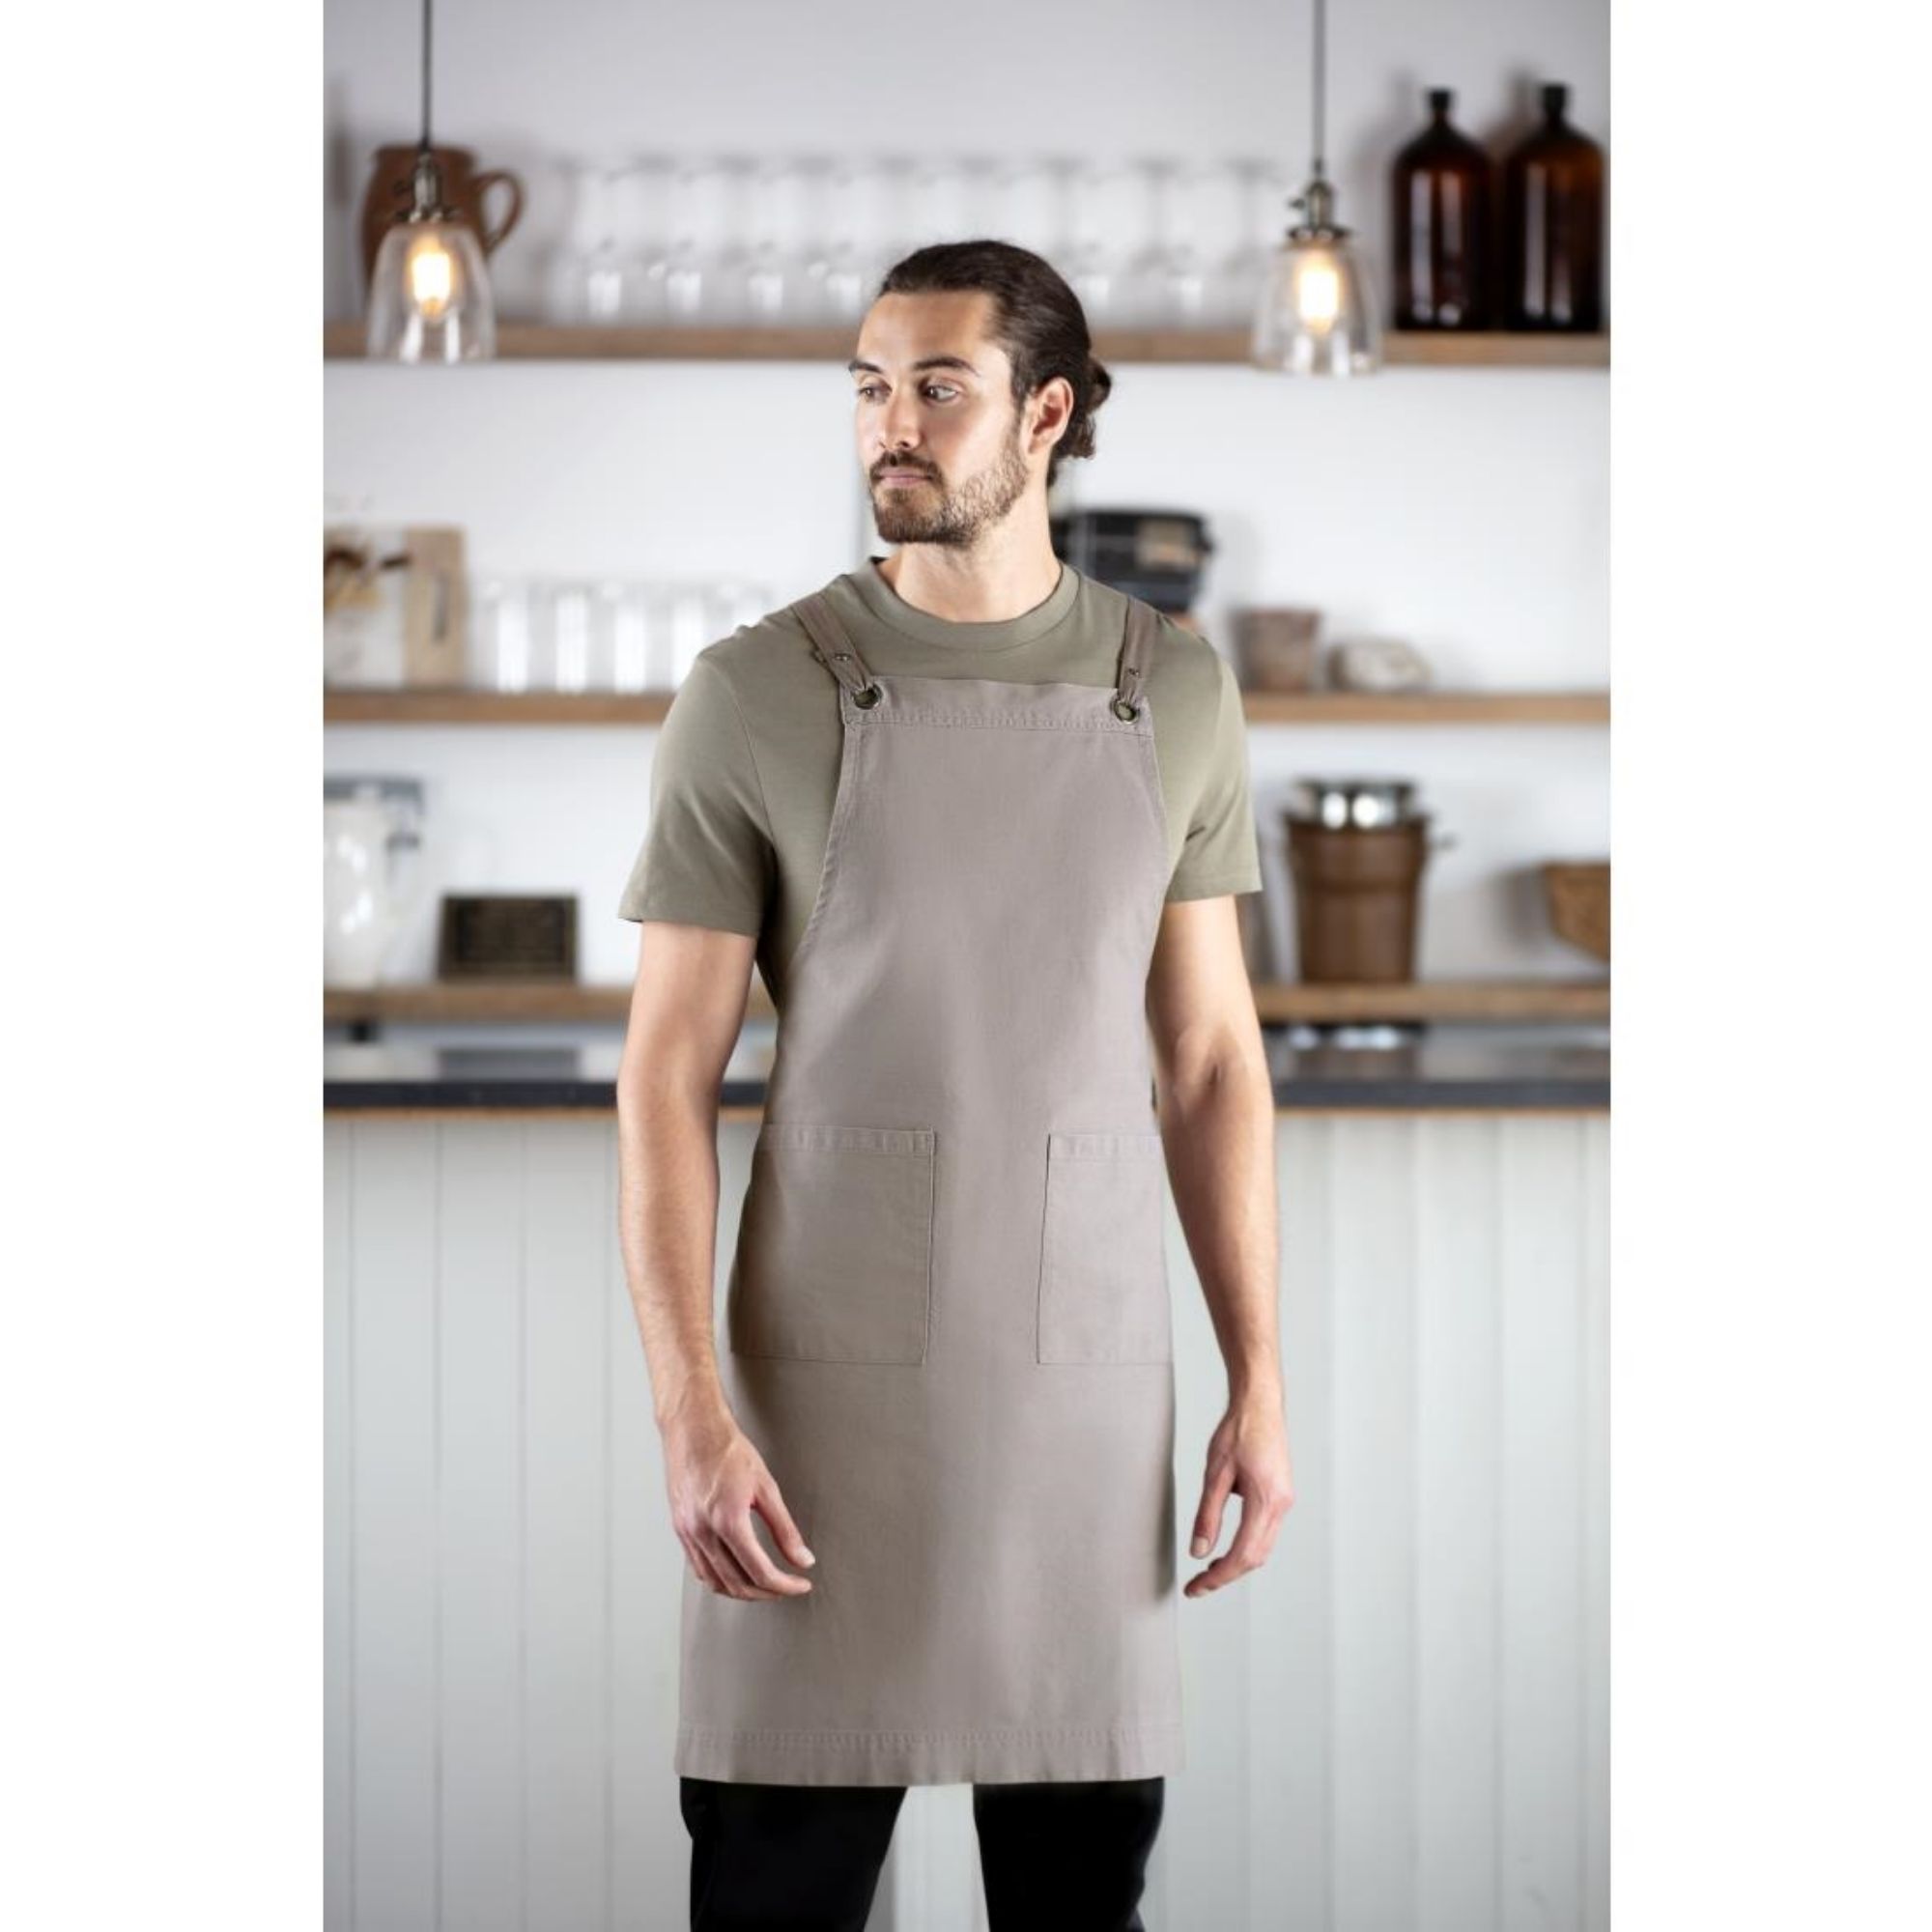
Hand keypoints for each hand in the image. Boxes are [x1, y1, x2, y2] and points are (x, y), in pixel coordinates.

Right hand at [666, 1409, 815, 1600]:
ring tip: (765, 1585)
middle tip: (786, 1587)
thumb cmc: (729, 1450)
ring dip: (742, 1591)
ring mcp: (688, 1532)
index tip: (801, 1584)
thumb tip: (803, 1559)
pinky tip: (734, 1572)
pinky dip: (719, 1579)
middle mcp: (703, 1532)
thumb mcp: (766, 1487)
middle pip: (737, 1584)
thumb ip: (785, 1529)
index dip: (785, 1585)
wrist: (693, 1428)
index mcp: (728, 1521)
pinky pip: (699, 1568)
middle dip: (766, 1593)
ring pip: (715, 1582)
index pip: (760, 1571)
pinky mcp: (679, 1529)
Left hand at [1184, 1391, 1294, 1597]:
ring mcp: (1285, 1502)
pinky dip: (1246, 1548)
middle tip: (1197, 1585)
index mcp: (1266, 1501)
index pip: (1242, 1554)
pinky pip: (1266, 1533)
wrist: (1260, 1404)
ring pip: (1263, 1548)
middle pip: (1255, 1557)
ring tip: (1208, 1571)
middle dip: (1226, 1576)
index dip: (1218, 1577)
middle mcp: (1281, 1506)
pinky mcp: (1281, 1497)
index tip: (1196, 1587)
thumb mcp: (1215, 1473)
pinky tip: (1227, 1548)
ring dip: (1237, 1564)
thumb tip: (1199, 1551)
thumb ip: (1207, 1515)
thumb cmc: (1238, 1431)